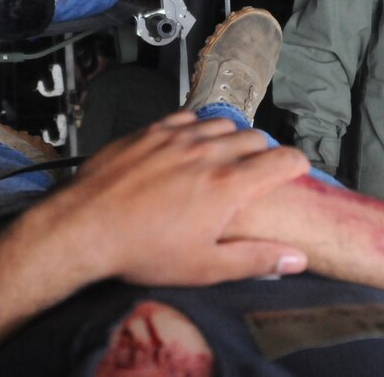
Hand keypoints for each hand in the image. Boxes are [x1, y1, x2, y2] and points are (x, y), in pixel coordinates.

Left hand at [31, 113, 308, 288]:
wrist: (85, 226)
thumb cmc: (143, 251)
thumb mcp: (205, 267)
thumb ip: (256, 260)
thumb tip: (296, 259)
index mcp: (228, 185)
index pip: (283, 159)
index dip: (297, 164)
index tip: (297, 171)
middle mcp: (208, 152)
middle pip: (255, 137)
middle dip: (264, 152)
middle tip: (256, 172)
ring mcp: (178, 136)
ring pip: (223, 122)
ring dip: (231, 137)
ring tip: (223, 157)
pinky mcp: (152, 130)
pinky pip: (188, 116)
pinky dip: (198, 127)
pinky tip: (189, 144)